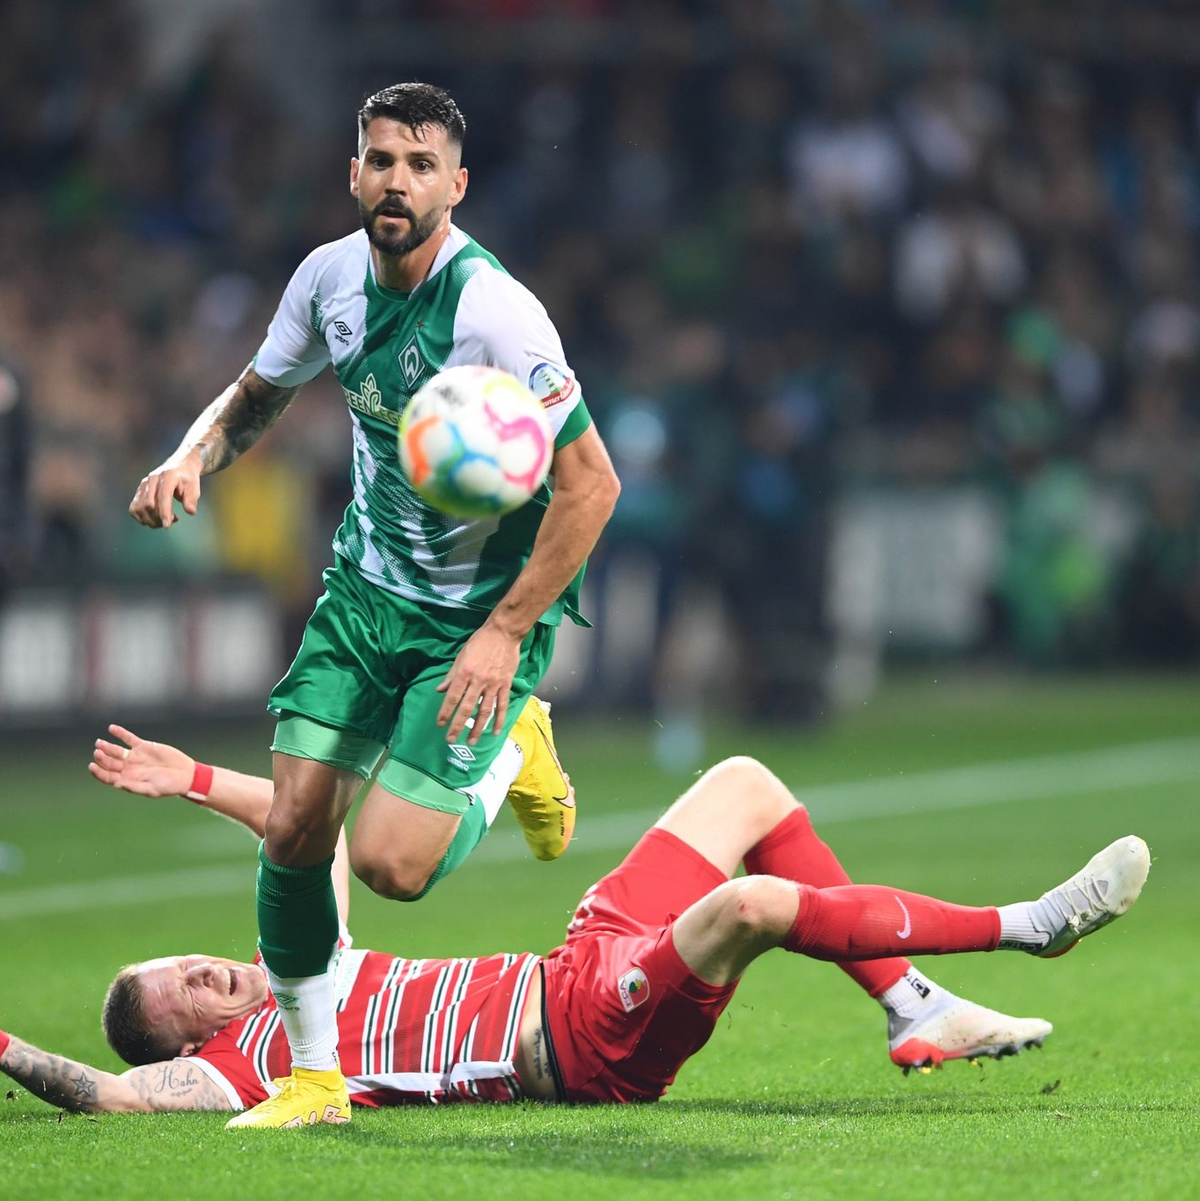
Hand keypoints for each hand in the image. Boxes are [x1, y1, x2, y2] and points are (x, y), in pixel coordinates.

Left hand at [89, 724, 193, 797]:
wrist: (185, 774)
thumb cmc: (168, 786)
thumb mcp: (151, 789)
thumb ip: (134, 787)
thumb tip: (117, 784)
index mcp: (128, 780)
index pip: (107, 776)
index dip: (98, 772)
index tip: (91, 766)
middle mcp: (129, 768)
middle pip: (109, 762)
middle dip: (102, 758)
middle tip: (97, 752)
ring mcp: (135, 757)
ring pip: (116, 751)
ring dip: (107, 746)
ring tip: (99, 743)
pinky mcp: (144, 747)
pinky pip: (129, 738)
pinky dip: (120, 733)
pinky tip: (111, 728)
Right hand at [129, 452, 201, 528]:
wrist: (179, 466)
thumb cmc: (187, 478)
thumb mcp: (194, 487)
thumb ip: (191, 499)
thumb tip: (190, 512)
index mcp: (167, 476)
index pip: (163, 497)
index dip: (164, 513)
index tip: (167, 526)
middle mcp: (152, 479)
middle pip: (148, 504)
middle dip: (159, 518)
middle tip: (173, 520)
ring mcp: (144, 484)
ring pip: (139, 508)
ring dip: (151, 520)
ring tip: (164, 520)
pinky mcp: (139, 490)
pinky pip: (134, 508)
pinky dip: (142, 518)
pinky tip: (154, 518)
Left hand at [436, 623, 522, 744]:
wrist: (503, 633)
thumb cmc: (480, 642)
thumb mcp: (461, 656)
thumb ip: (451, 675)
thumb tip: (439, 690)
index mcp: (464, 673)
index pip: (452, 697)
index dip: (445, 712)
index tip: (440, 725)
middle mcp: (478, 681)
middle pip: (467, 708)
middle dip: (458, 726)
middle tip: (451, 739)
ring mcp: (493, 685)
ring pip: (485, 711)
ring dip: (478, 728)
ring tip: (472, 741)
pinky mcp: (506, 685)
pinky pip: (502, 705)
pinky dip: (499, 720)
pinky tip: (495, 732)